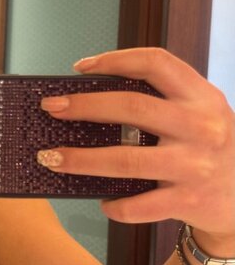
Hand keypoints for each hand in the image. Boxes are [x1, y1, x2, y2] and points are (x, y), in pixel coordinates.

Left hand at [38, 48, 234, 241]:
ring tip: (51, 157)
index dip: (115, 60)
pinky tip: (102, 201)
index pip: (156, 63)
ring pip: (125, 159)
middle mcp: (200, 127)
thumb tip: (92, 98)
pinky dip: (115, 204)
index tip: (80, 67)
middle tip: (51, 108)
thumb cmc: (213, 149)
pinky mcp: (188, 201)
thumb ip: (165, 101)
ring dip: (81, 159)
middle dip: (83, 106)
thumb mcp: (203, 113)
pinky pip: (139, 205)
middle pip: (131, 107)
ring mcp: (194, 165)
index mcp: (202, 97)